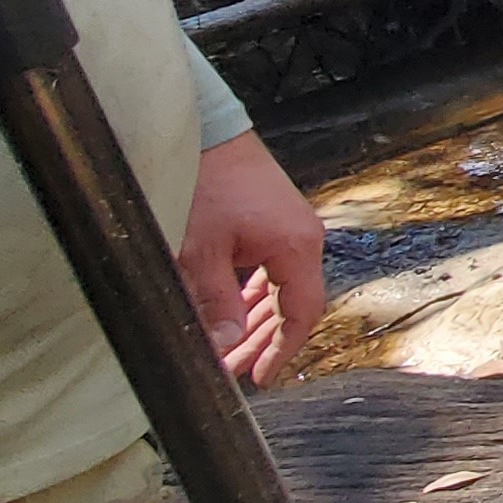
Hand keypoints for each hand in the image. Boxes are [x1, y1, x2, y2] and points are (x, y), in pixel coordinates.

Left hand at [177, 130, 328, 385]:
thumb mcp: (200, 253)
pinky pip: (266, 266)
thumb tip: (225, 347)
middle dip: (260, 340)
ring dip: (252, 318)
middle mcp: (300, 237)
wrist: (202, 126)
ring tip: (227, 348)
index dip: (282, 349)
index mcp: (296, 246)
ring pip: (276, 286)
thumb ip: (214, 304)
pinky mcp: (267, 216)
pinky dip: (250, 293)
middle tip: (231, 370)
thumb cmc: (204, 182)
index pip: (302, 312)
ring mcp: (285, 225)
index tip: (260, 376)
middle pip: (290, 303)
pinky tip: (231, 310)